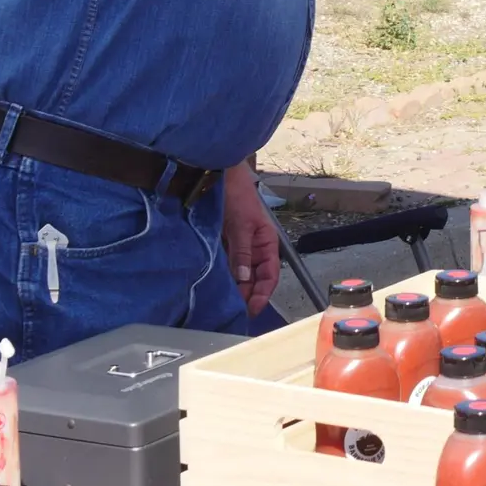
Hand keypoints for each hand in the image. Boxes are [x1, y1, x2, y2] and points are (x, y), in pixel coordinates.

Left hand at [222, 163, 280, 314]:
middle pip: (255, 278)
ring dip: (235, 289)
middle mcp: (255, 248)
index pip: (270, 275)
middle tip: (234, 312)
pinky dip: (223, 278)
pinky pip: (227, 266)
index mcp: (267, 242)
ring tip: (225, 305)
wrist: (218, 174)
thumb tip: (243, 280)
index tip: (253, 309)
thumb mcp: (242, 224)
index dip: (263, 293)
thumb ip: (243, 252)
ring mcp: (239, 247)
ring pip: (240, 275)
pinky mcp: (224, 244)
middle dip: (247, 295)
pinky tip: (216, 287)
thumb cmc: (237, 194)